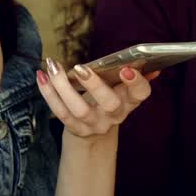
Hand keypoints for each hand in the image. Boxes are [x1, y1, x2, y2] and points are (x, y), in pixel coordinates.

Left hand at [37, 61, 151, 137]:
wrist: (95, 129)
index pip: (141, 94)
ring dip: (63, 86)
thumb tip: (153, 66)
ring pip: (79, 109)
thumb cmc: (109, 97)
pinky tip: (41, 76)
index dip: (136, 82)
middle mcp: (115, 115)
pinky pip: (59, 112)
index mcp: (130, 100)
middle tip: (80, 67)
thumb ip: (136, 76)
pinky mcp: (75, 128)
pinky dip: (48, 93)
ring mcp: (95, 124)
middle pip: (108, 103)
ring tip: (53, 66)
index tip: (126, 69)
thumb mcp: (123, 88)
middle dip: (95, 85)